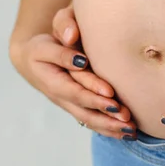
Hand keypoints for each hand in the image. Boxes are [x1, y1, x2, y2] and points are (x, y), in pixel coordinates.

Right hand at [9, 5, 136, 138]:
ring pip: (89, 120)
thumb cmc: (45, 43)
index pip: (73, 87)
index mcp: (52, 78)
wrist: (33, 59)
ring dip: (110, 127)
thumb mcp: (50, 33)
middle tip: (126, 117)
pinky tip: (127, 134)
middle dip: (105, 115)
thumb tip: (72, 37)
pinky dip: (109, 130)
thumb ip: (60, 32)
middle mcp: (61, 96)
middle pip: (83, 110)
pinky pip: (92, 122)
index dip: (91, 91)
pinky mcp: (77, 108)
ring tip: (131, 131)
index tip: (110, 93)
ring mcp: (69, 104)